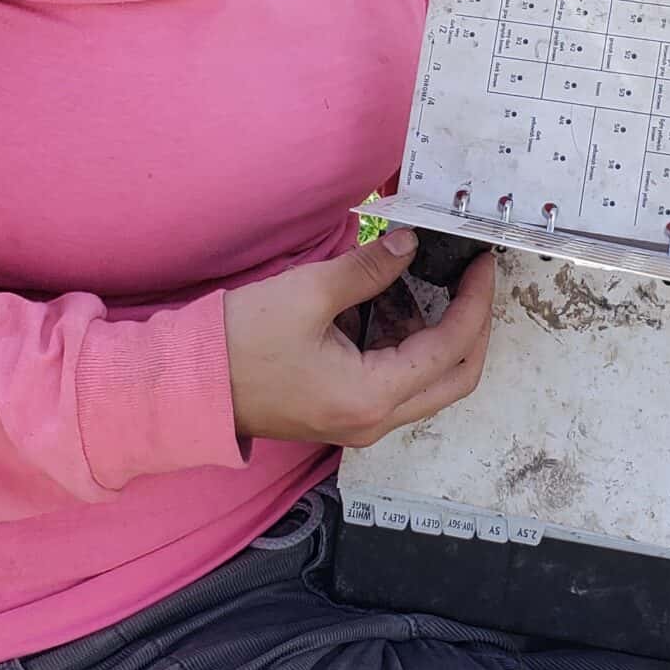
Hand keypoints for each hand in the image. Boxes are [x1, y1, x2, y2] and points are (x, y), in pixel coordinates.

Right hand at [225, 230, 496, 446]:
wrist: (187, 386)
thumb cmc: (240, 343)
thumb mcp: (309, 293)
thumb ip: (369, 268)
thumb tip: (411, 246)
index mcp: (373, 396)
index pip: (453, 347)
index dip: (476, 302)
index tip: (482, 263)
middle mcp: (375, 421)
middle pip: (457, 379)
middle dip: (474, 326)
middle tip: (474, 281)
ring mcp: (360, 424)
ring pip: (429, 385)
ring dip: (440, 337)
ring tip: (428, 283)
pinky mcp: (344, 415)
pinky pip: (397, 384)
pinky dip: (407, 347)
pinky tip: (393, 305)